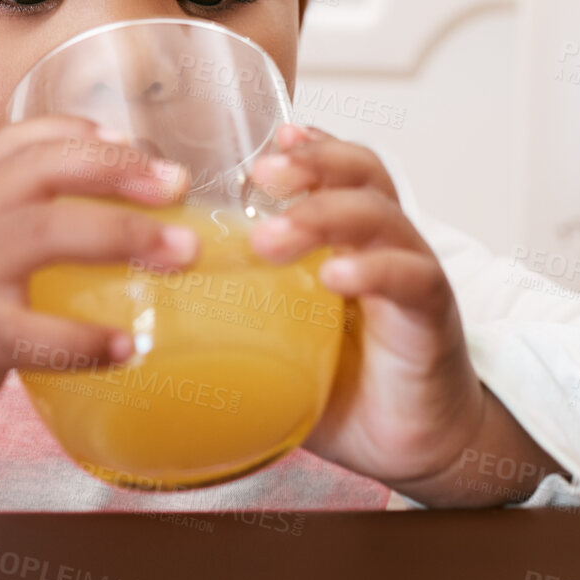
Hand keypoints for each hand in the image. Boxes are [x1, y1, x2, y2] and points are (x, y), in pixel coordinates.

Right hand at [0, 115, 194, 449]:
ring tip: (180, 253)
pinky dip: (86, 339)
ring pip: (43, 235)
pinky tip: (130, 347)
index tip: (139, 145)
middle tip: (178, 187)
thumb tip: (133, 207)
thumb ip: (27, 219)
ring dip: (122, 237)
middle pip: (41, 173)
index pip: (19, 141)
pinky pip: (33, 334)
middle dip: (117, 171)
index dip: (83, 134)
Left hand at [249, 123, 561, 504]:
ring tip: (270, 240)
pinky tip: (335, 276)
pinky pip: (409, 278)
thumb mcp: (278, 340)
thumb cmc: (344, 386)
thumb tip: (148, 316)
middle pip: (361, 173)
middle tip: (260, 174)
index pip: (336, 168)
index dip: (308, 146)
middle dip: (311, 163)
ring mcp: (411, 273)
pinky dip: (372, 270)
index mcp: (348, 237)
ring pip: (380, 216)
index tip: (269, 137)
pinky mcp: (431, 316)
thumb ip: (233, 316)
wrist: (415, 442)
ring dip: (323, 216)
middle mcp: (383, 243)